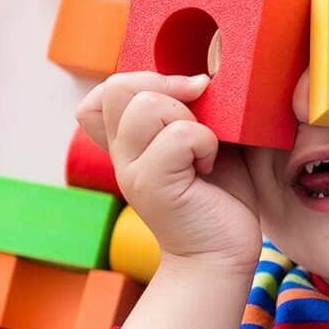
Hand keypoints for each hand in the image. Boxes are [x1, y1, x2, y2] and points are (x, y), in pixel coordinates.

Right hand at [76, 73, 261, 273]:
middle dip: (169, 89)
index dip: (145, 79)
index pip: (107, 89)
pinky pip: (179, 135)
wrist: (221, 254)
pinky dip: (205, 144)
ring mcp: (132, 169)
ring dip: (189, 120)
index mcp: (131, 140)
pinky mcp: (152, 185)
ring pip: (146, 106)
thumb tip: (205, 74)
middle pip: (120, 86)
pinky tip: (209, 168)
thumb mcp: (207, 142)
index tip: (187, 96)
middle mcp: (123, 152)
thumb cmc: (220, 198)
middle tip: (201, 119)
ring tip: (204, 150)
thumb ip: (196, 111)